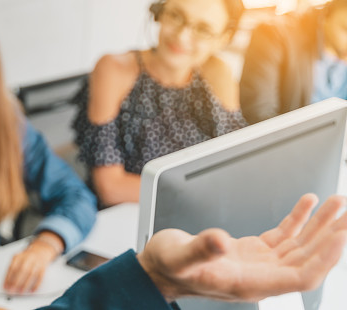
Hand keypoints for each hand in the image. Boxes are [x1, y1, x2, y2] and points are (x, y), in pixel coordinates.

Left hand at [3, 232, 62, 293]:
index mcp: (19, 256)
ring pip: (30, 274)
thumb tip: (7, 282)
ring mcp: (36, 262)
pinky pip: (40, 277)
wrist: (40, 250)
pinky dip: (36, 285)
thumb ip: (12, 268)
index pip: (12, 267)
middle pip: (21, 270)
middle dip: (15, 281)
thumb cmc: (26, 257)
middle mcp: (27, 258)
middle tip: (11, 290)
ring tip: (20, 292)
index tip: (5, 286)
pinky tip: (31, 290)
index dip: (8, 278)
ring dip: (25, 284)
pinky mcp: (43, 268)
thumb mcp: (17, 259)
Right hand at [138, 193, 346, 301]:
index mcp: (250, 284)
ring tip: (339, 205)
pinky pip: (283, 236)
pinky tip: (309, 203)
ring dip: (321, 226)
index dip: (324, 258)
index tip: (340, 236)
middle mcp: (261, 276)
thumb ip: (200, 249)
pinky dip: (297, 219)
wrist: (157, 270)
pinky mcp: (252, 251)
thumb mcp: (179, 256)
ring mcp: (259, 264)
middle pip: (308, 259)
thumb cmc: (168, 267)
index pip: (301, 276)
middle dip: (332, 236)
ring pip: (300, 246)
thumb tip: (220, 241)